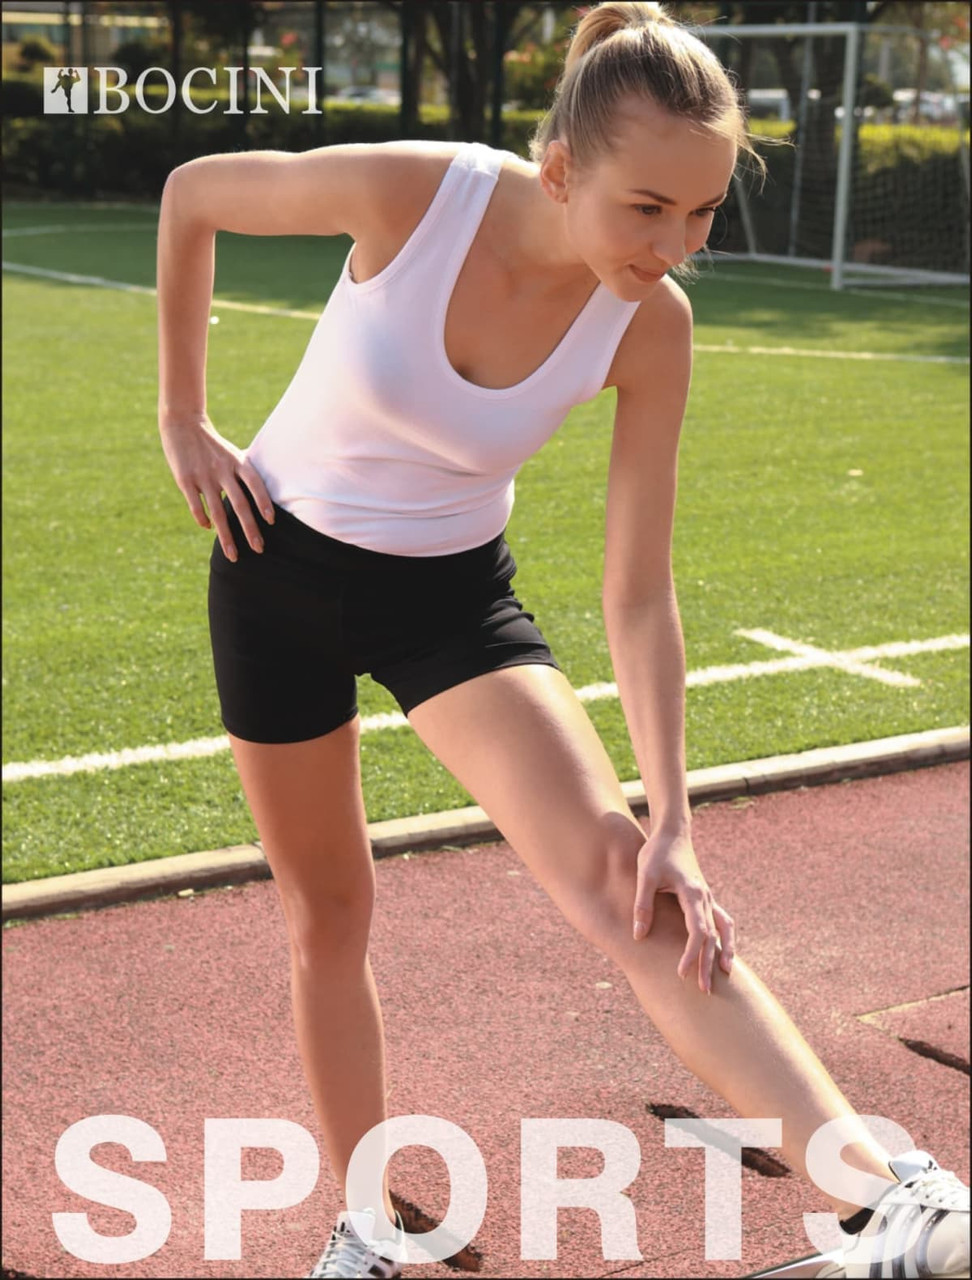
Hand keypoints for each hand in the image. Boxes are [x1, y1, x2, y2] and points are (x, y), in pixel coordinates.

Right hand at [159, 413, 272, 560]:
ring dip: (226, 536)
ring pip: (218, 513)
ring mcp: (203, 477)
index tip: (271, 521)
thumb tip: (261, 498)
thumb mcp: (233, 454)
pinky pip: (196, 506)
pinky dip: (203, 520)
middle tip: (259, 549)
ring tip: (232, 555)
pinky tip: (208, 528)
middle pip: (240, 505)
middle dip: (250, 529)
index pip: (255, 485)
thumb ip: (245, 474)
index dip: (264, 502)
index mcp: (238, 462)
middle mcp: (222, 471)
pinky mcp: (185, 481)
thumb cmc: (213, 444)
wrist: (183, 423)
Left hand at [631, 829, 734, 993]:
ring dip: (724, 951)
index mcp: (692, 894)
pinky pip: (721, 920)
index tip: (683, 973)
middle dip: (708, 963)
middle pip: (712, 936)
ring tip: (726, 973)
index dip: (692, 954)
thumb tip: (638, 935)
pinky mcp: (704, 896)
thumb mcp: (645, 876)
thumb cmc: (657, 852)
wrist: (672, 832)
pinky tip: (721, 950)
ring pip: (723, 928)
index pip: (698, 931)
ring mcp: (707, 897)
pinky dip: (725, 937)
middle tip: (705, 990)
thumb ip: (643, 904)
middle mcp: (704, 897)